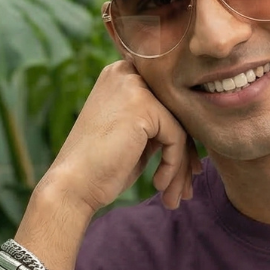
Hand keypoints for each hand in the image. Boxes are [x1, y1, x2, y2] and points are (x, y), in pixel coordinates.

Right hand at [39, 60, 200, 216]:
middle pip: (176, 113)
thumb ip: (159, 123)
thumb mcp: (134, 136)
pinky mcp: (143, 105)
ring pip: (180, 127)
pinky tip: (159, 184)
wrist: (72, 186)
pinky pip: (177, 137)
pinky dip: (174, 166)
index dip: (181, 139)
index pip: (168, 103)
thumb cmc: (100, 167)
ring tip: (176, 196)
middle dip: (185, 156)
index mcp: (122, 75)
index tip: (186, 171)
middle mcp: (126, 72)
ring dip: (182, 167)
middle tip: (185, 188)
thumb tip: (197, 128)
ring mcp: (134, 85)